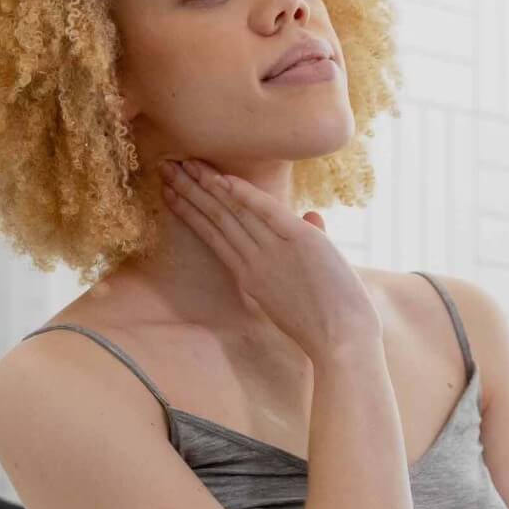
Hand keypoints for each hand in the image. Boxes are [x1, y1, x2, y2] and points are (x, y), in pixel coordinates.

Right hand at [160, 157, 378, 360]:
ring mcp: (274, 252)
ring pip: (232, 213)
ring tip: (179, 166)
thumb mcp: (310, 282)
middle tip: (165, 169)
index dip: (193, 212)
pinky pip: (266, 212)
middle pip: (216, 220)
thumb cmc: (331, 323)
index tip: (173, 194)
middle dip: (189, 192)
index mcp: (252, 276)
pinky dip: (245, 194)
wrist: (343, 342)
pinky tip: (223, 178)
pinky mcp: (300, 242)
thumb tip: (313, 214)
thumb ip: (311, 242)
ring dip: (205, 187)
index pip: (216, 236)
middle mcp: (255, 262)